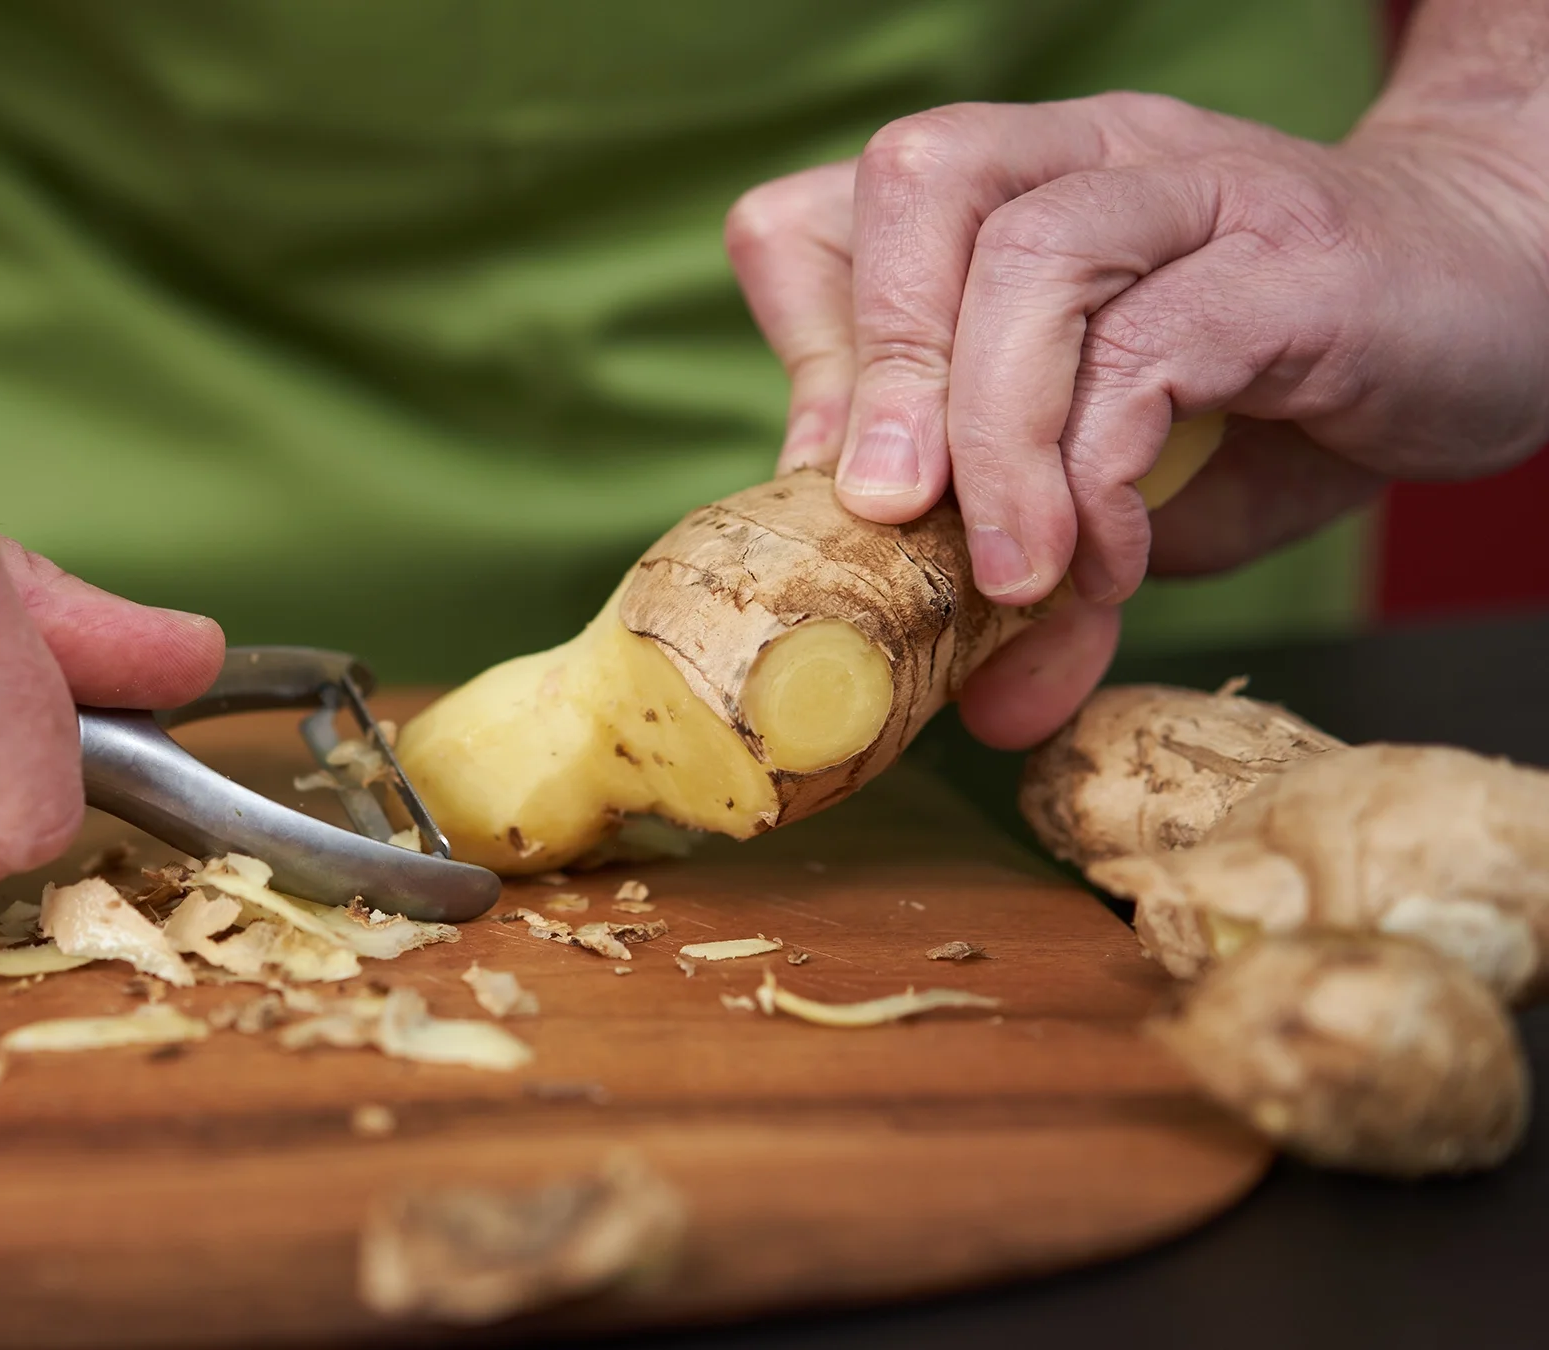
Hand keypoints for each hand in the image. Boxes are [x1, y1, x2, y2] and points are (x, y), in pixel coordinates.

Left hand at [724, 91, 1548, 745]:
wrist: (1510, 295)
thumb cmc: (1297, 381)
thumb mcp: (1135, 484)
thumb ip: (1046, 569)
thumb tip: (984, 704)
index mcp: (1013, 195)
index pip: (827, 212)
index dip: (807, 346)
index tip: (830, 482)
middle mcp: (1090, 162)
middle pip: (916, 186)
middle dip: (876, 365)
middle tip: (886, 518)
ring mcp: (1194, 192)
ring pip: (1025, 255)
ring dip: (986, 429)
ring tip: (1006, 572)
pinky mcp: (1291, 261)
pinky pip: (1153, 344)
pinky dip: (1102, 468)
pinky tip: (1112, 557)